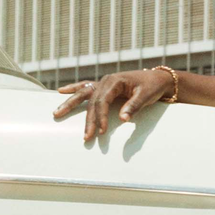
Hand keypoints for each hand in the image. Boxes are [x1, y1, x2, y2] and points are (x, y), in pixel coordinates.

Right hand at [52, 69, 173, 140]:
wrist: (158, 78)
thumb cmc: (152, 86)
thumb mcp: (146, 95)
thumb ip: (134, 106)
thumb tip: (123, 119)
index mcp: (115, 81)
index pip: (103, 101)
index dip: (101, 117)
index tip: (102, 131)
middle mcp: (105, 81)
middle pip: (91, 102)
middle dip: (88, 120)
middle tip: (86, 136)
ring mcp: (103, 82)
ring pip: (84, 94)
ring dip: (70, 104)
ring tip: (57, 113)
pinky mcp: (104, 86)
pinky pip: (86, 87)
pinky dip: (74, 89)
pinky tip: (61, 91)